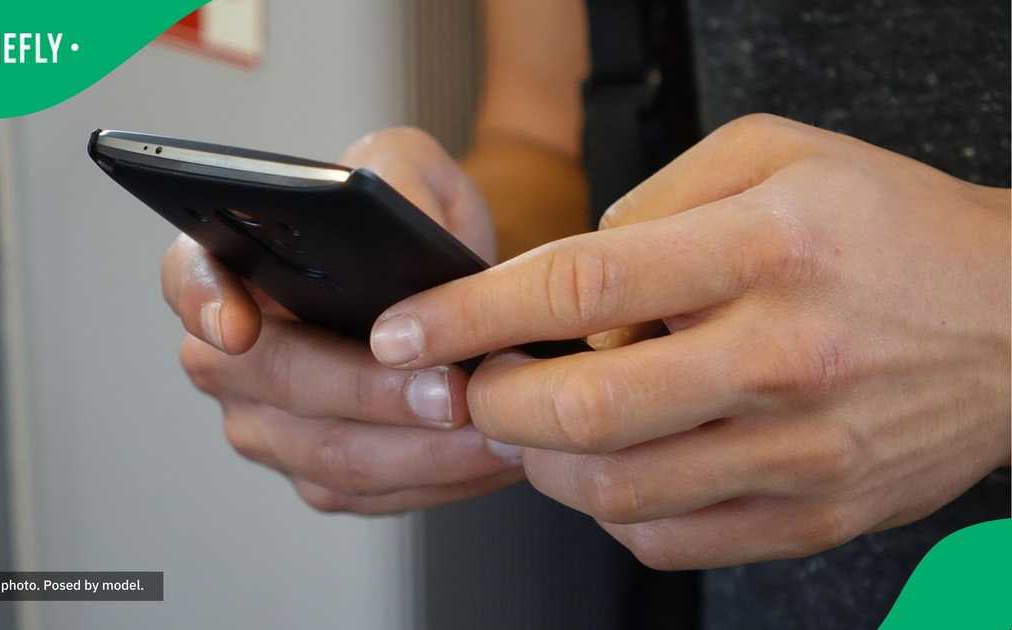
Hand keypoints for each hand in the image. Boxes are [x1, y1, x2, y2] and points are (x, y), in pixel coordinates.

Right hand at [166, 127, 521, 514]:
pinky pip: (372, 494)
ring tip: (495, 429)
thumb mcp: (409, 167)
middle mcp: (232, 356)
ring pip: (330, 456)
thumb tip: (402, 220)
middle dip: (370, 393)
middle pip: (278, 383)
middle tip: (451, 390)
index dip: (206, 305)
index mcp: (228, 266)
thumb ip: (398, 176)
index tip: (238, 327)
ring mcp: (269, 426)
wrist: (445, 286)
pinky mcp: (319, 475)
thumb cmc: (409, 221)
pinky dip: (439, 480)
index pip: (189, 281)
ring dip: (421, 450)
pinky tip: (490, 457)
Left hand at [368, 114, 1010, 565]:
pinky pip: (670, 538)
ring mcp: (800, 449)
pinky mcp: (812, 513)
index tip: (409, 328)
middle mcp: (782, 356)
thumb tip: (573, 274)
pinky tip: (608, 464)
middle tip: (468, 384)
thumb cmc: (893, 233)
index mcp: (766, 250)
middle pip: (585, 409)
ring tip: (532, 421)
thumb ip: (659, 202)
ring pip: (615, 491)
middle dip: (491, 403)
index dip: (470, 313)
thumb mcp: (779, 157)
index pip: (579, 286)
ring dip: (539, 462)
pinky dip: (607, 509)